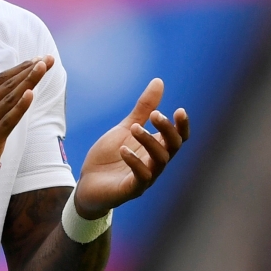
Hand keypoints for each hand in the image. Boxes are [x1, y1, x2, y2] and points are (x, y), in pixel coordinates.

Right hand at [0, 56, 54, 200]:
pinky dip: (19, 106)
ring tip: (42, 67)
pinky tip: (30, 94)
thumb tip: (8, 95)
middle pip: (7, 84)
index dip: (20, 68)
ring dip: (28, 81)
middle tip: (47, 59)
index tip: (38, 59)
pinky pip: (7, 120)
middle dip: (29, 70)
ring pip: (9, 98)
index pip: (0, 79)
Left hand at [73, 78, 189, 218]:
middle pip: (173, 147)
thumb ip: (143, 109)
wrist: (88, 183)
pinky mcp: (132, 189)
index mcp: (155, 148)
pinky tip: (124, 149)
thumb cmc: (110, 157)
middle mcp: (155, 163)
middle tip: (155, 114)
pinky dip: (135, 162)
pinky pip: (141, 178)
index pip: (178, 138)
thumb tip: (159, 81)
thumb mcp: (125, 128)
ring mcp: (146, 178)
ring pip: (159, 161)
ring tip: (134, 127)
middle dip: (167, 129)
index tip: (179, 110)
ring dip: (149, 141)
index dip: (182, 126)